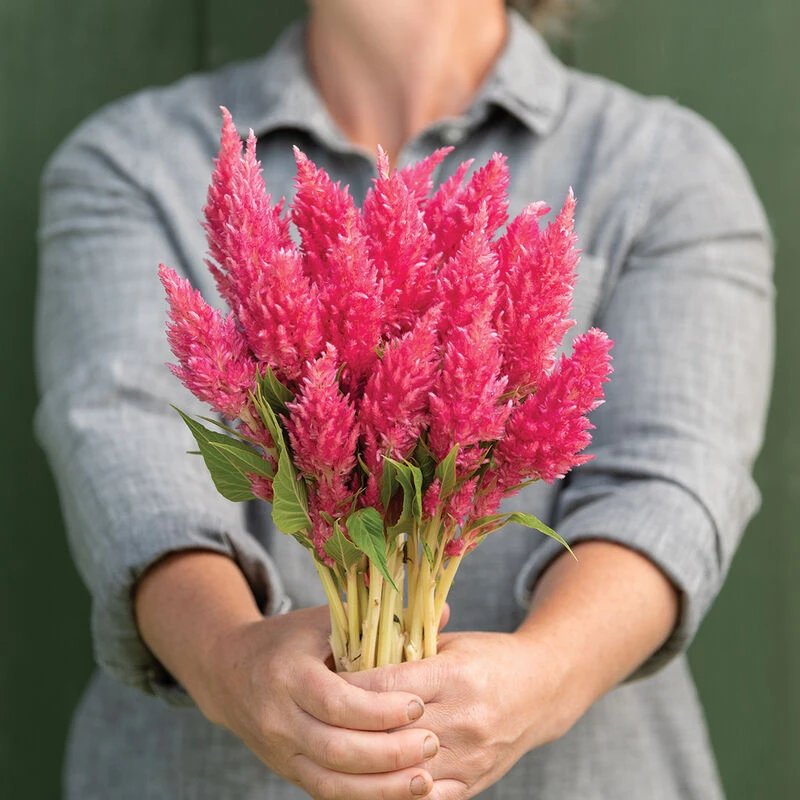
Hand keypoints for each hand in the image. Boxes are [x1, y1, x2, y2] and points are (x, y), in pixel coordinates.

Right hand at [201, 605, 440, 799]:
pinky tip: (398, 794)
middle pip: (336, 749)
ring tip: (426, 779)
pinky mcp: (287, 771)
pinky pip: (327, 793)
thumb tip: (445, 611)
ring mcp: (280, 751)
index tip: (418, 704)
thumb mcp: (323, 620)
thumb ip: (378, 618)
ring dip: (381, 787)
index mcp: (288, 674)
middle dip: (388, 752)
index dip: (378, 709)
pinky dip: (363, 797)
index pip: (336, 701)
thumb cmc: (287, 640)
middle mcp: (279, 718)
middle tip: (432, 743)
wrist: (228, 673)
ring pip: (332, 782)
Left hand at [341, 629, 579, 799]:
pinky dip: (394, 794)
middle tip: (315, 721)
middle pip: (389, 734)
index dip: (349, 688)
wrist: (543, 687)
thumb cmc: (490, 657)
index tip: (320, 683)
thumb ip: (408, 651)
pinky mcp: (474, 782)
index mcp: (454, 677)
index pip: (387, 688)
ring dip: (365, 768)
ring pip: (402, 775)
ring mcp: (470, 757)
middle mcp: (464, 720)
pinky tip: (367, 784)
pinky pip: (424, 799)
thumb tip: (355, 653)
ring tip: (331, 757)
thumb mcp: (452, 644)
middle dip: (348, 729)